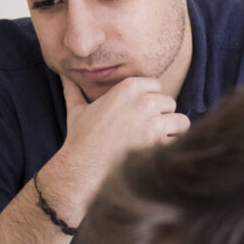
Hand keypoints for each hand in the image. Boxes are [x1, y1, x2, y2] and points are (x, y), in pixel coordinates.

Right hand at [58, 74, 189, 202]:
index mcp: (128, 88)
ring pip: (181, 121)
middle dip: (161, 116)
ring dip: (172, 132)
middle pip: (170, 102)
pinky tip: (155, 154)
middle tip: (146, 132)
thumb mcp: (76, 110)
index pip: (156, 85)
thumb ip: (74, 90)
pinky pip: (179, 141)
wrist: (82, 168)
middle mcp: (144, 101)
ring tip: (155, 143)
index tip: (140, 114)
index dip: (150, 100)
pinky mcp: (160, 144)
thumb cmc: (80, 140)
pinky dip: (171, 148)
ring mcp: (154, 122)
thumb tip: (63, 75)